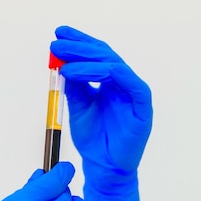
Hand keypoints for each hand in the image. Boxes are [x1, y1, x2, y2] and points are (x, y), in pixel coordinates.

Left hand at [51, 26, 152, 200]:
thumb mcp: (78, 107)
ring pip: (113, 65)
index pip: (95, 55)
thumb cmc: (94, 139)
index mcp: (109, 82)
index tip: (58, 33)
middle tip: (58, 42)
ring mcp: (133, 92)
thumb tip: (63, 61)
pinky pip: (128, 81)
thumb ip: (74, 85)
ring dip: (86, 60)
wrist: (104, 167)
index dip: (78, 42)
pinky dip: (105, 73)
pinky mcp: (142, 105)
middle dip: (79, 46)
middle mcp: (123, 83)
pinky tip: (84, 72)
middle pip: (103, 55)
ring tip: (64, 61)